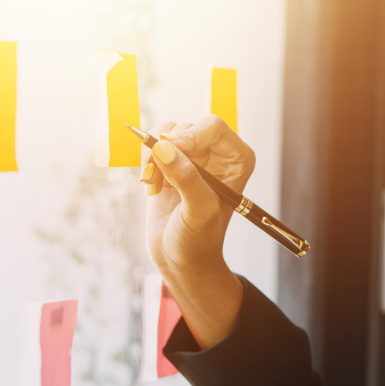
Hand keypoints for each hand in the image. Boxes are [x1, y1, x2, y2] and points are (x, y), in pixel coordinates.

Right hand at [142, 115, 254, 276]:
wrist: (180, 258)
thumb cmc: (199, 239)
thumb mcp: (199, 211)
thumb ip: (186, 178)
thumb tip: (162, 147)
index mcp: (237, 160)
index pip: (213, 127)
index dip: (190, 136)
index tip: (171, 154)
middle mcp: (217, 153)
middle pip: (187, 127)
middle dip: (169, 149)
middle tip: (160, 177)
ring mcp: (193, 156)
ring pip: (167, 131)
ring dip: (154, 155)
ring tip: (156, 184)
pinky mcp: (170, 162)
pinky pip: (152, 144)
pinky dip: (146, 161)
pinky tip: (152, 185)